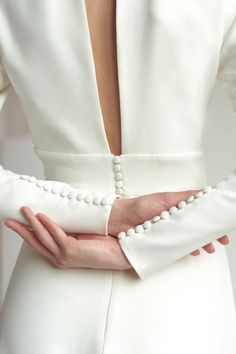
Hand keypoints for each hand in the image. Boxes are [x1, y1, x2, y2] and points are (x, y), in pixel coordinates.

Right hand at [4, 206, 131, 270]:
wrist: (119, 254)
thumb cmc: (102, 245)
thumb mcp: (81, 236)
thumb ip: (70, 230)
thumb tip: (62, 218)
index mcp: (61, 254)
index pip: (39, 242)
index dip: (27, 232)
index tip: (17, 223)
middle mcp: (59, 257)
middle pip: (35, 241)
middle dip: (21, 230)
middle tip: (8, 221)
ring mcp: (64, 255)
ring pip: (43, 237)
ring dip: (32, 222)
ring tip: (24, 210)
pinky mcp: (72, 251)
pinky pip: (56, 235)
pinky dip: (48, 225)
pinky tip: (41, 216)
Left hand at [109, 189, 229, 255]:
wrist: (120, 221)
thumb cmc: (139, 207)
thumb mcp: (164, 199)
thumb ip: (184, 198)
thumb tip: (203, 194)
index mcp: (177, 206)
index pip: (199, 210)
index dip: (211, 217)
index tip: (222, 223)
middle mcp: (174, 218)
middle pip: (197, 225)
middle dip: (210, 233)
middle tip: (220, 240)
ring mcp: (169, 230)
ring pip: (190, 236)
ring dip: (201, 242)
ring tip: (209, 247)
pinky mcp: (163, 241)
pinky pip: (179, 246)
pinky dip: (188, 248)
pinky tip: (193, 251)